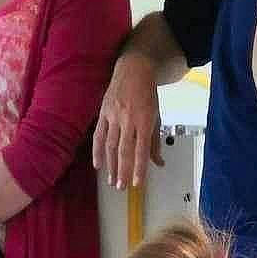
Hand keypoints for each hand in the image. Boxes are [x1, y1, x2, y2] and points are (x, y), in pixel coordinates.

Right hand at [93, 53, 164, 190]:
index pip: (141, 150)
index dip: (138, 169)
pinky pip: (99, 134)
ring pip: (111, 145)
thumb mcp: (156, 117)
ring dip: (111, 165)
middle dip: (122, 171)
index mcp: (145, 121)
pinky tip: (98, 164)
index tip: (137, 184)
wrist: (134, 69)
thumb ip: (155, 142)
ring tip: (112, 181)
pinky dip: (97, 150)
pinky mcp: (104, 112)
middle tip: (121, 187)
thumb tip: (159, 163)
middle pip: (124, 150)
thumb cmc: (147, 95)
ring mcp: (114, 115)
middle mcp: (129, 119)